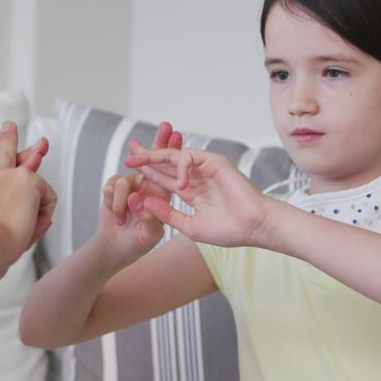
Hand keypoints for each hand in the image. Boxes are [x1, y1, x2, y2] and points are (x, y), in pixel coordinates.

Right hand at [0, 121, 57, 283]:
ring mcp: (5, 176)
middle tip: (7, 127)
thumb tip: (19, 235)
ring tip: (42, 142)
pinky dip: (43, 217)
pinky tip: (31, 226)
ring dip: (34, 151)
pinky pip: (47, 201)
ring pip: (25, 159)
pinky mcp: (25, 180)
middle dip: (6, 139)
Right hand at [95, 122, 181, 265]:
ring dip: (122, 203)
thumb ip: (150, 216)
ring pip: (124, 179)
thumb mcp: (151, 233)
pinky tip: (117, 219)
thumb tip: (140, 198)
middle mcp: (147, 186)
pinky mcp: (111, 190)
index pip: (169, 169)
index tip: (176, 135)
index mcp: (163, 193)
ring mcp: (129, 186)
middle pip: (152, 158)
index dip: (172, 151)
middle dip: (157, 142)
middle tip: (166, 125)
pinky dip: (113, 205)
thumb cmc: (138, 242)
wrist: (117, 250)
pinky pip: (110, 188)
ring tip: (123, 220)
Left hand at [124, 146, 270, 247]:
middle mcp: (196, 177)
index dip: (146, 172)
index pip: (163, 178)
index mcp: (190, 191)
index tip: (127, 169)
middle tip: (128, 150)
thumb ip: (167, 214)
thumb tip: (144, 201)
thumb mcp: (189, 226)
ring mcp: (205, 168)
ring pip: (175, 156)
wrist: (253, 227)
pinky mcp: (215, 161)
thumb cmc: (228, 230)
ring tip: (137, 161)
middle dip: (146, 156)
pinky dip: (181, 167)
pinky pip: (191, 157)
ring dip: (155, 156)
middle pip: (165, 162)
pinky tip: (180, 183)